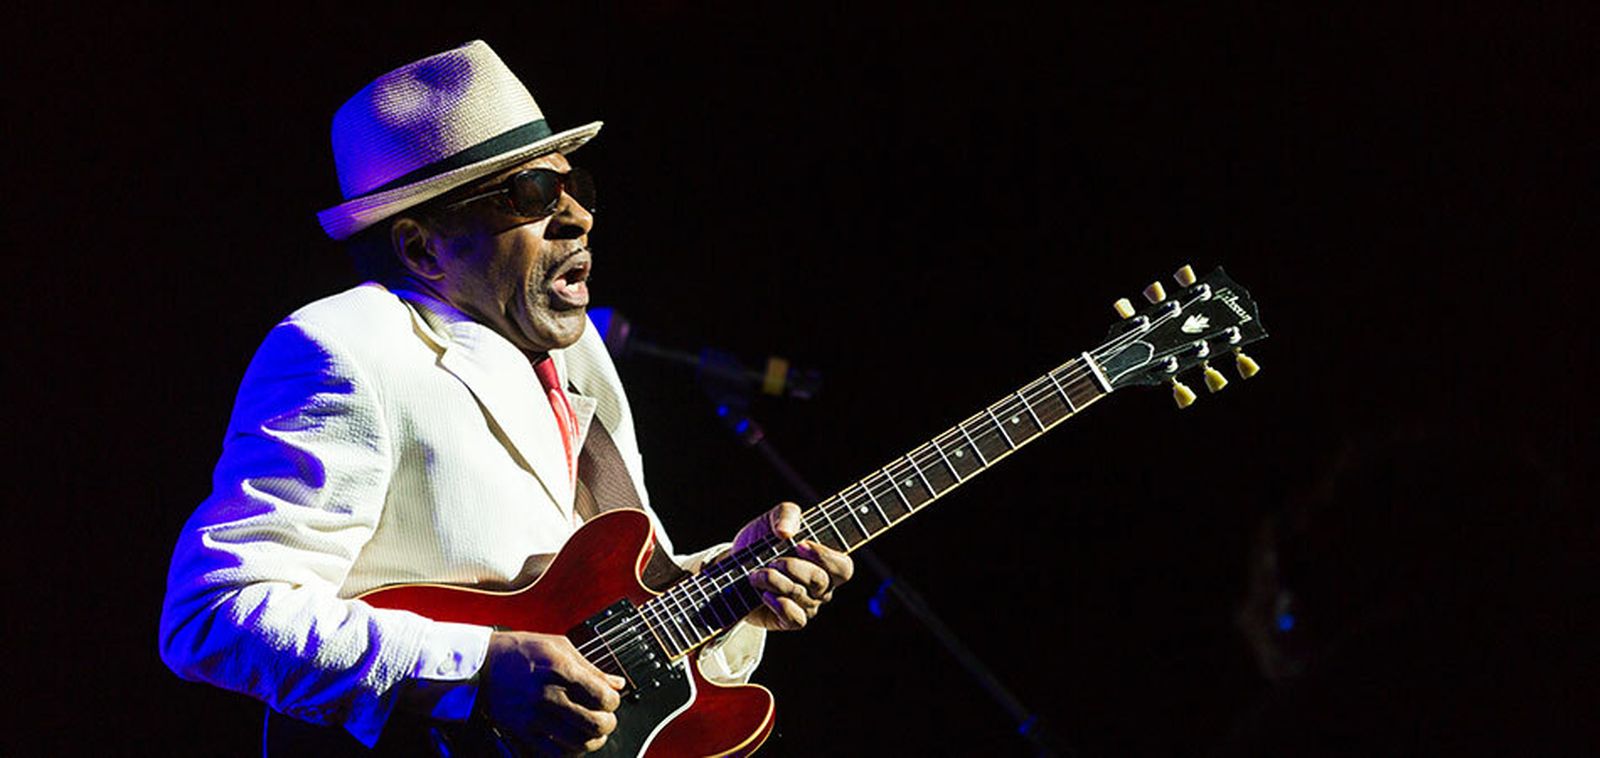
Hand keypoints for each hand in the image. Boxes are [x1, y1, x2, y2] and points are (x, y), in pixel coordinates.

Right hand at [481, 631, 625, 755]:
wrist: (480, 664)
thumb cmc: (520, 651)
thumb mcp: (558, 646)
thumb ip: (591, 667)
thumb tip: (617, 683)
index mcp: (560, 668)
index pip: (602, 696)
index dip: (613, 702)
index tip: (610, 700)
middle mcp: (548, 694)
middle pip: (593, 723)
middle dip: (608, 724)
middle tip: (605, 719)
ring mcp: (534, 715)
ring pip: (577, 742)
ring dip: (592, 740)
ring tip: (592, 733)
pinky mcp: (522, 730)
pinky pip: (553, 753)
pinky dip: (569, 752)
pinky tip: (573, 742)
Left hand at [731, 502, 854, 630]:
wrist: (734, 565)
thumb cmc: (762, 541)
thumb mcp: (773, 518)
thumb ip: (787, 514)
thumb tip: (787, 532)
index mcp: (826, 562)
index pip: (843, 567)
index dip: (825, 557)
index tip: (799, 545)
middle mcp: (822, 587)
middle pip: (820, 580)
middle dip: (792, 567)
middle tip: (772, 560)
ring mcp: (807, 605)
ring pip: (801, 596)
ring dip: (774, 581)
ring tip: (757, 574)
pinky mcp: (789, 620)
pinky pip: (795, 618)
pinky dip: (779, 604)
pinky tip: (764, 595)